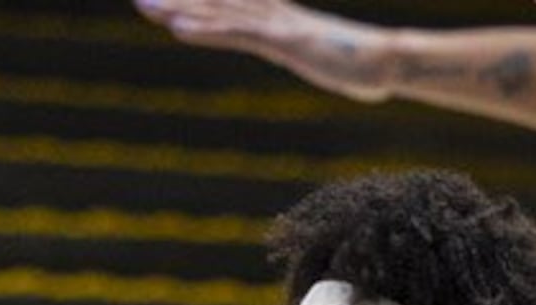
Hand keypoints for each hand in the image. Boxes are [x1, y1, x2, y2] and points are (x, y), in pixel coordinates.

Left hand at [133, 0, 395, 99]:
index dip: (201, 3)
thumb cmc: (367, 65)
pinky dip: (207, 30)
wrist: (390, 59)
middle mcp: (274, 16)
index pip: (232, 7)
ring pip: (219, 12)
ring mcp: (277, 26)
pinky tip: (178, 28)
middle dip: (178, 0)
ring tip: (145, 4)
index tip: (172, 2)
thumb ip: (319, 59)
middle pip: (217, 3)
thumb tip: (328, 67)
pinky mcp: (283, 42)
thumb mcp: (331, 62)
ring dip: (180, 8)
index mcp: (282, 22)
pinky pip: (238, 34)